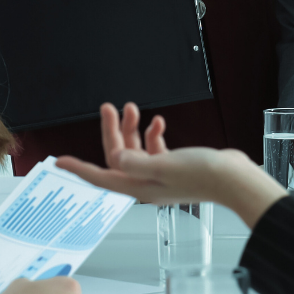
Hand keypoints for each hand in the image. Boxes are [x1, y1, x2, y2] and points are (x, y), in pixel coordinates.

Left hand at [58, 103, 287, 225]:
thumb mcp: (164, 165)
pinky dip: (153, 135)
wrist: (233, 179)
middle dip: (112, 132)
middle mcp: (145, 183)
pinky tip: (158, 123)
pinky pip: (154, 149)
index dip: (79, 168)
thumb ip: (137, 162)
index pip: (101, 176)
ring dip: (133, 129)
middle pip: (117, 157)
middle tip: (108, 108)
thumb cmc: (203, 175)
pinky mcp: (174, 167)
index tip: (60, 161)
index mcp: (139, 186)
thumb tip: (115, 158)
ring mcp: (159, 175)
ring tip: (133, 109)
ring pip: (135, 150)